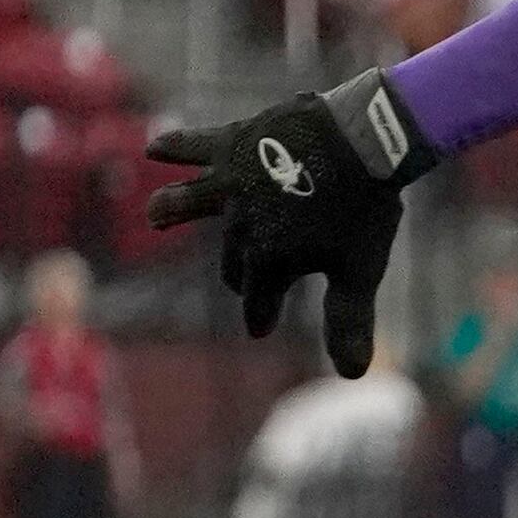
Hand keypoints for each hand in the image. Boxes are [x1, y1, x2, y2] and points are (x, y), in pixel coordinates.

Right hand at [143, 69, 441, 374]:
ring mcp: (230, 182)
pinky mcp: (233, 142)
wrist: (362, 142)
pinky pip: (196, 146)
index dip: (261, 316)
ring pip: (192, 201)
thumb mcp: (359, 271)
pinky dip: (175, 148)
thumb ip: (348, 320)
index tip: (261, 329)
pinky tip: (155, 148)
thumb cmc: (363, 211)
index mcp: (268, 259)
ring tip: (156, 216)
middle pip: (234, 257)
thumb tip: (353, 375)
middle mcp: (238, 223)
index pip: (259, 299)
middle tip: (242, 284)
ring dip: (174, 209)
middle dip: (238, 274)